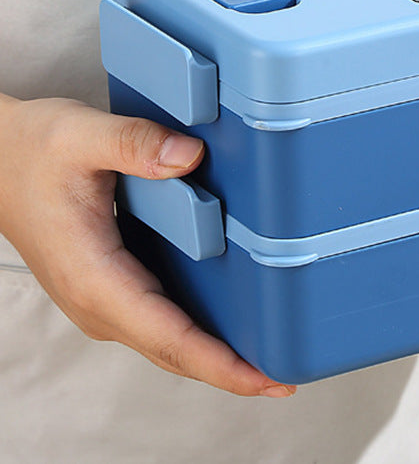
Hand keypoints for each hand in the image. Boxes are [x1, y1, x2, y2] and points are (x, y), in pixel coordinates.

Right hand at [0, 94, 294, 397]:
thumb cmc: (32, 151)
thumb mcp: (81, 135)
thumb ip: (135, 144)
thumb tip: (189, 157)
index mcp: (95, 277)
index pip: (168, 336)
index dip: (220, 363)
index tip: (266, 378)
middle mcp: (100, 300)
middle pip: (176, 352)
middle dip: (233, 370)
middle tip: (290, 376)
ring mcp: (106, 297)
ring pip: (170, 341)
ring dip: (219, 354)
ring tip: (274, 355)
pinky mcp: (114, 284)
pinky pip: (163, 319)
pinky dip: (200, 331)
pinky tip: (234, 321)